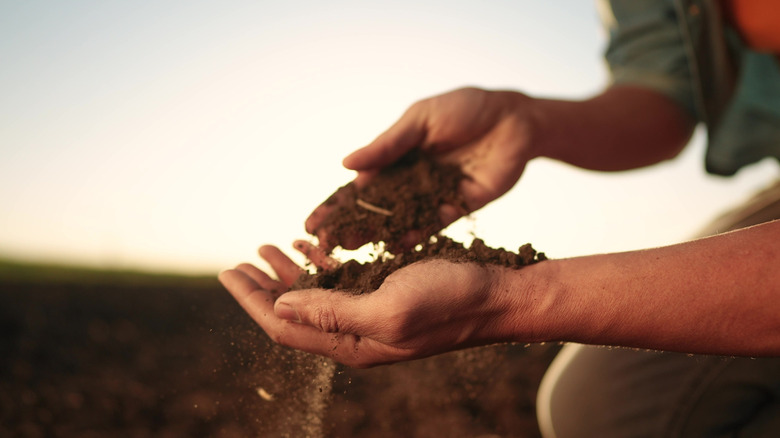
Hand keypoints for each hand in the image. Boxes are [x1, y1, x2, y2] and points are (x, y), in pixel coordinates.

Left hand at [219, 242, 526, 367]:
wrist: (496, 296)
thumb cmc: (448, 301)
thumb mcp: (388, 307)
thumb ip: (332, 312)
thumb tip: (277, 308)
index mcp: (351, 343)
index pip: (283, 326)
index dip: (251, 301)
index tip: (227, 272)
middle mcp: (355, 333)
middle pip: (292, 313)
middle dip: (262, 286)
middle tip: (240, 260)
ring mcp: (370, 315)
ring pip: (314, 296)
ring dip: (288, 273)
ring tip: (268, 246)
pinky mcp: (385, 296)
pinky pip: (341, 284)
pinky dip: (321, 265)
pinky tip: (311, 247)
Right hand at [306, 87, 537, 250]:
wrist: (514, 119)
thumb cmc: (465, 109)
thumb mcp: (420, 120)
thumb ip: (388, 146)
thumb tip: (346, 165)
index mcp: (396, 158)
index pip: (359, 186)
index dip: (335, 205)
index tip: (310, 224)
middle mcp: (410, 182)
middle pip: (373, 211)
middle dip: (348, 228)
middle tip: (322, 248)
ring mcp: (432, 197)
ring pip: (398, 222)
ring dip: (374, 236)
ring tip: (350, 253)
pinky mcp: (458, 207)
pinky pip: (432, 226)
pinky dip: (414, 237)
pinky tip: (394, 249)